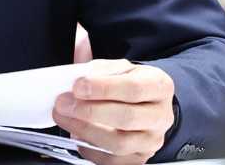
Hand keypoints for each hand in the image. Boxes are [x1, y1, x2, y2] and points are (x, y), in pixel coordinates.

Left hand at [52, 59, 175, 164]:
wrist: (141, 104)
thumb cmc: (126, 84)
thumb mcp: (117, 68)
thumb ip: (97, 68)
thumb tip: (76, 70)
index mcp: (159, 86)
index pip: (133, 88)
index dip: (103, 88)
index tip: (78, 86)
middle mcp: (160, 116)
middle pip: (127, 118)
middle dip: (89, 111)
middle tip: (64, 103)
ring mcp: (151, 140)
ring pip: (119, 143)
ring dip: (84, 130)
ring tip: (64, 116)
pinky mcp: (138, 158)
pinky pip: (111, 160)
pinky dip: (89, 148)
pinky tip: (75, 134)